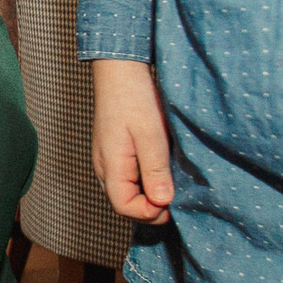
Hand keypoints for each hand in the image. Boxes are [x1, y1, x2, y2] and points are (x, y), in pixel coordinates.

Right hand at [91, 58, 173, 223]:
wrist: (120, 69)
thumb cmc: (133, 97)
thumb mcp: (150, 134)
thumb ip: (155, 170)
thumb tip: (163, 202)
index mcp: (110, 166)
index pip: (125, 208)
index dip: (150, 213)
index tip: (174, 203)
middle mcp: (105, 168)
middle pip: (125, 203)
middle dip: (151, 206)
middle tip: (178, 195)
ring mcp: (109, 160)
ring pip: (128, 191)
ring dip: (150, 193)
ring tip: (172, 180)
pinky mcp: (116, 152)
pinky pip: (129, 177)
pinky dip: (146, 180)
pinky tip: (162, 167)